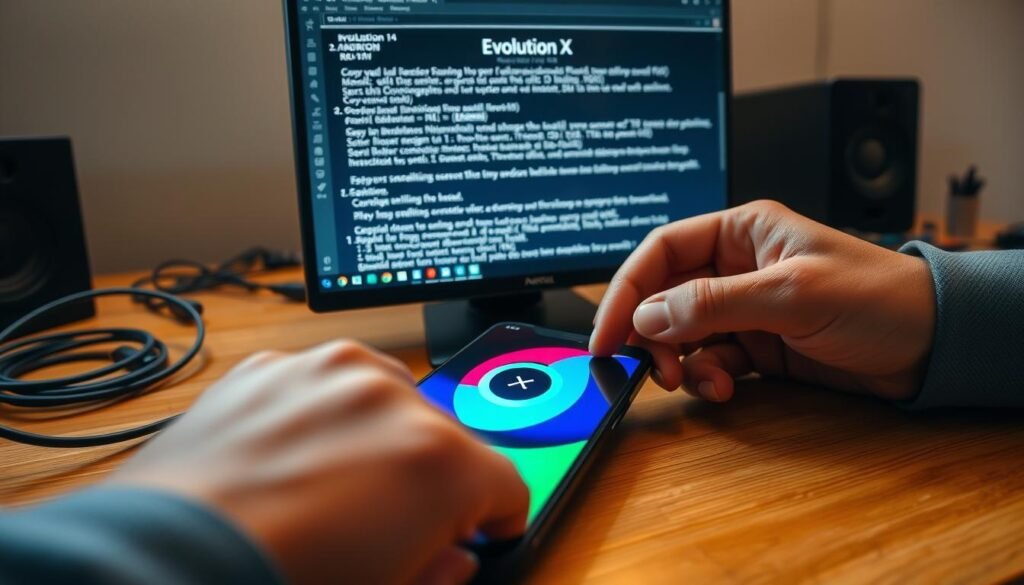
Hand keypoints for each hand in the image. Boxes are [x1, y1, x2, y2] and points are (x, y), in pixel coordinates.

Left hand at [113, 341, 527, 584]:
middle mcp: (388, 395)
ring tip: (328, 493)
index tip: (479, 530)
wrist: (161, 564)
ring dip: (375, 439)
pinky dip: (318, 419)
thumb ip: (438, 570)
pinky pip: (319, 388)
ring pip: (385, 400)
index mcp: (437, 460)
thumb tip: (446, 556)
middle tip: (389, 527)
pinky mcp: (269, 368)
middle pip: (447, 438)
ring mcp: (323, 372)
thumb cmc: (276, 580)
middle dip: (431, 480)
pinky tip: (286, 465)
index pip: (507, 483)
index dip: (495, 519)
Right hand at [590, 201, 935, 402]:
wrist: (934, 345)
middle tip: (656, 368)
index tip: (606, 332)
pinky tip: (726, 388)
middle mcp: (737, 268)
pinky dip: (708, 377)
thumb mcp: (792, 293)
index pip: (662, 252)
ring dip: (680, 361)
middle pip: (664, 296)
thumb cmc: (880, 297)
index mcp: (742, 232)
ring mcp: (746, 309)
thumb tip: (647, 317)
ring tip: (696, 382)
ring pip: (683, 334)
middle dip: (652, 334)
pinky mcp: (759, 346)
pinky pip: (711, 360)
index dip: (626, 289)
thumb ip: (714, 304)